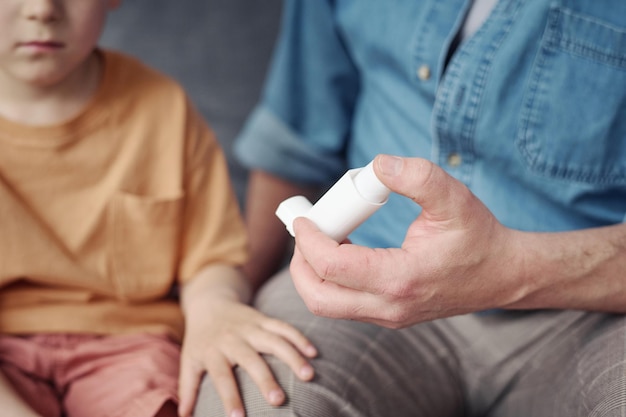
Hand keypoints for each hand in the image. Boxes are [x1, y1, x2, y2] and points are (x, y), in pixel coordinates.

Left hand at [177, 297, 316, 416]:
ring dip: (292, 357)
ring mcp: (251, 326)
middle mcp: (233, 338)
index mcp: (212, 351)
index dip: (229, 397)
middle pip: (250, 359)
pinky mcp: (264, 319)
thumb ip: (188, 388)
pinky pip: (284, 326)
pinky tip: (314, 353)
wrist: (210, 303)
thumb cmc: (201, 340)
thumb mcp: (189, 360)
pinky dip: (300, 338)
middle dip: (265, 379)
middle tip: (278, 401)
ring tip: (308, 376)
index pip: (221, 376)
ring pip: (274, 340)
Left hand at [289, 154, 522, 327]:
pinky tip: (342, 249)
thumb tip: (377, 164)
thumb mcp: (454, 197)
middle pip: (319, 298)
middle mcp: (390, 307)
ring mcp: (389, 316)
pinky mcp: (389, 315)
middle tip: (305, 231)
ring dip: (313, 274)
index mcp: (400, 279)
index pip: (332, 268)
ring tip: (321, 237)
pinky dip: (330, 280)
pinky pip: (344, 304)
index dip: (308, 240)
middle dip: (300, 264)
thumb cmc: (478, 236)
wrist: (503, 274)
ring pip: (328, 306)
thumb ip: (417, 177)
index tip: (303, 217)